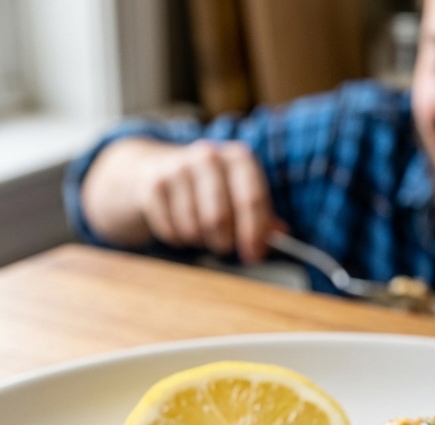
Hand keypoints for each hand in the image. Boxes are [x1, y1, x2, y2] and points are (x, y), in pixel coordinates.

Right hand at [82, 137, 273, 262]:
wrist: (155, 168)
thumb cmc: (208, 188)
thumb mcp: (238, 193)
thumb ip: (262, 216)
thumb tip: (281, 236)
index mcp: (238, 158)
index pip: (251, 199)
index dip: (254, 234)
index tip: (254, 256)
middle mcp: (208, 157)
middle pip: (219, 218)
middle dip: (223, 242)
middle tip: (222, 246)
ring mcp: (178, 169)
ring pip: (194, 228)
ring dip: (199, 240)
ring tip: (199, 231)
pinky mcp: (153, 186)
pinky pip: (171, 231)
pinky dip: (178, 239)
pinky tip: (179, 225)